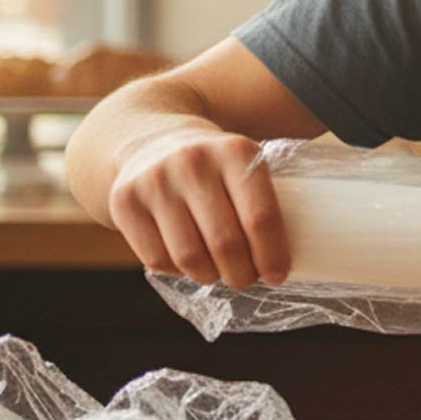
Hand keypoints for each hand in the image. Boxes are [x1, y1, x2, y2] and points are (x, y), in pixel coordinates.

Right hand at [103, 129, 287, 288]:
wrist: (152, 139)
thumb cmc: (215, 165)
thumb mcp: (244, 164)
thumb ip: (264, 199)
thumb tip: (296, 258)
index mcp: (236, 151)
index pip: (261, 217)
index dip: (272, 255)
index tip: (278, 275)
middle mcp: (193, 162)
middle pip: (226, 243)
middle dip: (242, 274)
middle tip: (247, 280)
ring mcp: (154, 181)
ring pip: (190, 257)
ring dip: (210, 277)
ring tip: (219, 274)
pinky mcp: (124, 201)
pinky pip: (156, 259)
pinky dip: (177, 272)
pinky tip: (187, 264)